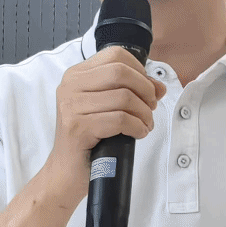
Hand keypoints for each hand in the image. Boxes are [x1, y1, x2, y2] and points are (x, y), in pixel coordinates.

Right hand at [41, 46, 166, 200]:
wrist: (66, 171)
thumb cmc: (89, 139)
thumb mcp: (108, 108)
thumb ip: (130, 91)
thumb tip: (159, 87)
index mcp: (76, 75)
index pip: (115, 55)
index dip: (139, 70)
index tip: (147, 89)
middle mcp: (70, 86)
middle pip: (121, 72)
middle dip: (144, 90)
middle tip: (150, 108)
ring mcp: (71, 106)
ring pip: (124, 97)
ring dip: (144, 113)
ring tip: (145, 124)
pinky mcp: (78, 127)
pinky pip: (120, 119)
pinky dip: (137, 127)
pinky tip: (138, 133)